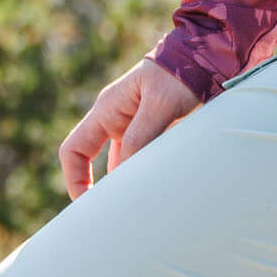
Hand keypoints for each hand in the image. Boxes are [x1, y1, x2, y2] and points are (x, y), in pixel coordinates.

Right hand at [59, 58, 200, 199]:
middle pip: (94, 161)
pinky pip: (141, 159)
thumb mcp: (160, 106)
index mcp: (107, 111)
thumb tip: (122, 172)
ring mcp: (132, 126)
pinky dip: (144, 176)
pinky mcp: (152, 132)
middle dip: (100, 189)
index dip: (75, 178)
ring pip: (120, 164)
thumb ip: (142, 137)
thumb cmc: (179, 76)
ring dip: (126, 184)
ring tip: (138, 209)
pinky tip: (155, 192)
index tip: (86, 204)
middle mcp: (115, 119)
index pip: (74, 149)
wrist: (202, 59)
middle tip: (114, 217)